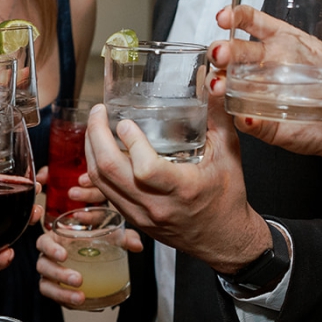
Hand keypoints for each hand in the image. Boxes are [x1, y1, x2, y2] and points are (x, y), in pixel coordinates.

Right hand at [36, 225, 142, 306]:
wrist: (93, 259)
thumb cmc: (94, 242)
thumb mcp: (110, 236)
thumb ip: (124, 237)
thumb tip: (137, 245)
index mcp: (57, 240)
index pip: (44, 242)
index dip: (50, 249)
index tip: (64, 256)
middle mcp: (50, 258)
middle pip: (43, 266)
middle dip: (59, 274)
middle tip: (78, 279)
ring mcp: (51, 276)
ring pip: (46, 286)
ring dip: (61, 292)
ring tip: (80, 297)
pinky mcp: (57, 290)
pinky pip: (57, 298)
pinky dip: (67, 302)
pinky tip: (83, 303)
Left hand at [84, 97, 269, 274]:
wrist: (223, 239)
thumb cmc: (228, 198)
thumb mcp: (229, 154)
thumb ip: (218, 116)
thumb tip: (213, 81)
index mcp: (182, 190)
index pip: (144, 168)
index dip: (130, 141)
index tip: (125, 121)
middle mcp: (156, 206)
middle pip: (109, 172)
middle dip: (96, 136)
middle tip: (98, 112)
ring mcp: (141, 215)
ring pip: (100, 183)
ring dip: (91, 151)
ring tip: (95, 126)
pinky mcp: (133, 219)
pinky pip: (104, 193)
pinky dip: (97, 168)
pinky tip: (99, 150)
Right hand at [213, 6, 321, 160]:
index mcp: (286, 43)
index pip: (255, 23)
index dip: (238, 16)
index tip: (225, 17)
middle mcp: (267, 67)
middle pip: (237, 52)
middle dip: (223, 50)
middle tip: (220, 54)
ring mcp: (262, 96)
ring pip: (231, 85)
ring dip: (220, 83)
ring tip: (219, 85)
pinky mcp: (265, 123)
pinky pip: (247, 120)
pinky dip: (243, 119)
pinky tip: (245, 117)